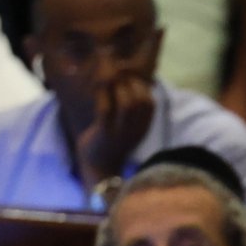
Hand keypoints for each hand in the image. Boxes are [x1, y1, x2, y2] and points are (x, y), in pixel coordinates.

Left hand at [76, 72, 155, 188]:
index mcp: (143, 126)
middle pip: (142, 99)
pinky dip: (101, 95)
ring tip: (104, 82)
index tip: (123, 78)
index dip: (138, 85)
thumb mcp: (125, 126)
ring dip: (116, 87)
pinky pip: (105, 109)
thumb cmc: (110, 143)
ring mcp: (121, 131)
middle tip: (113, 76)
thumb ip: (128, 108)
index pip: (150, 101)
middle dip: (128, 82)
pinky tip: (95, 90)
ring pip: (127, 103)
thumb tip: (123, 84)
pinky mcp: (104, 132)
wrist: (99, 168)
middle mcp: (136, 128)